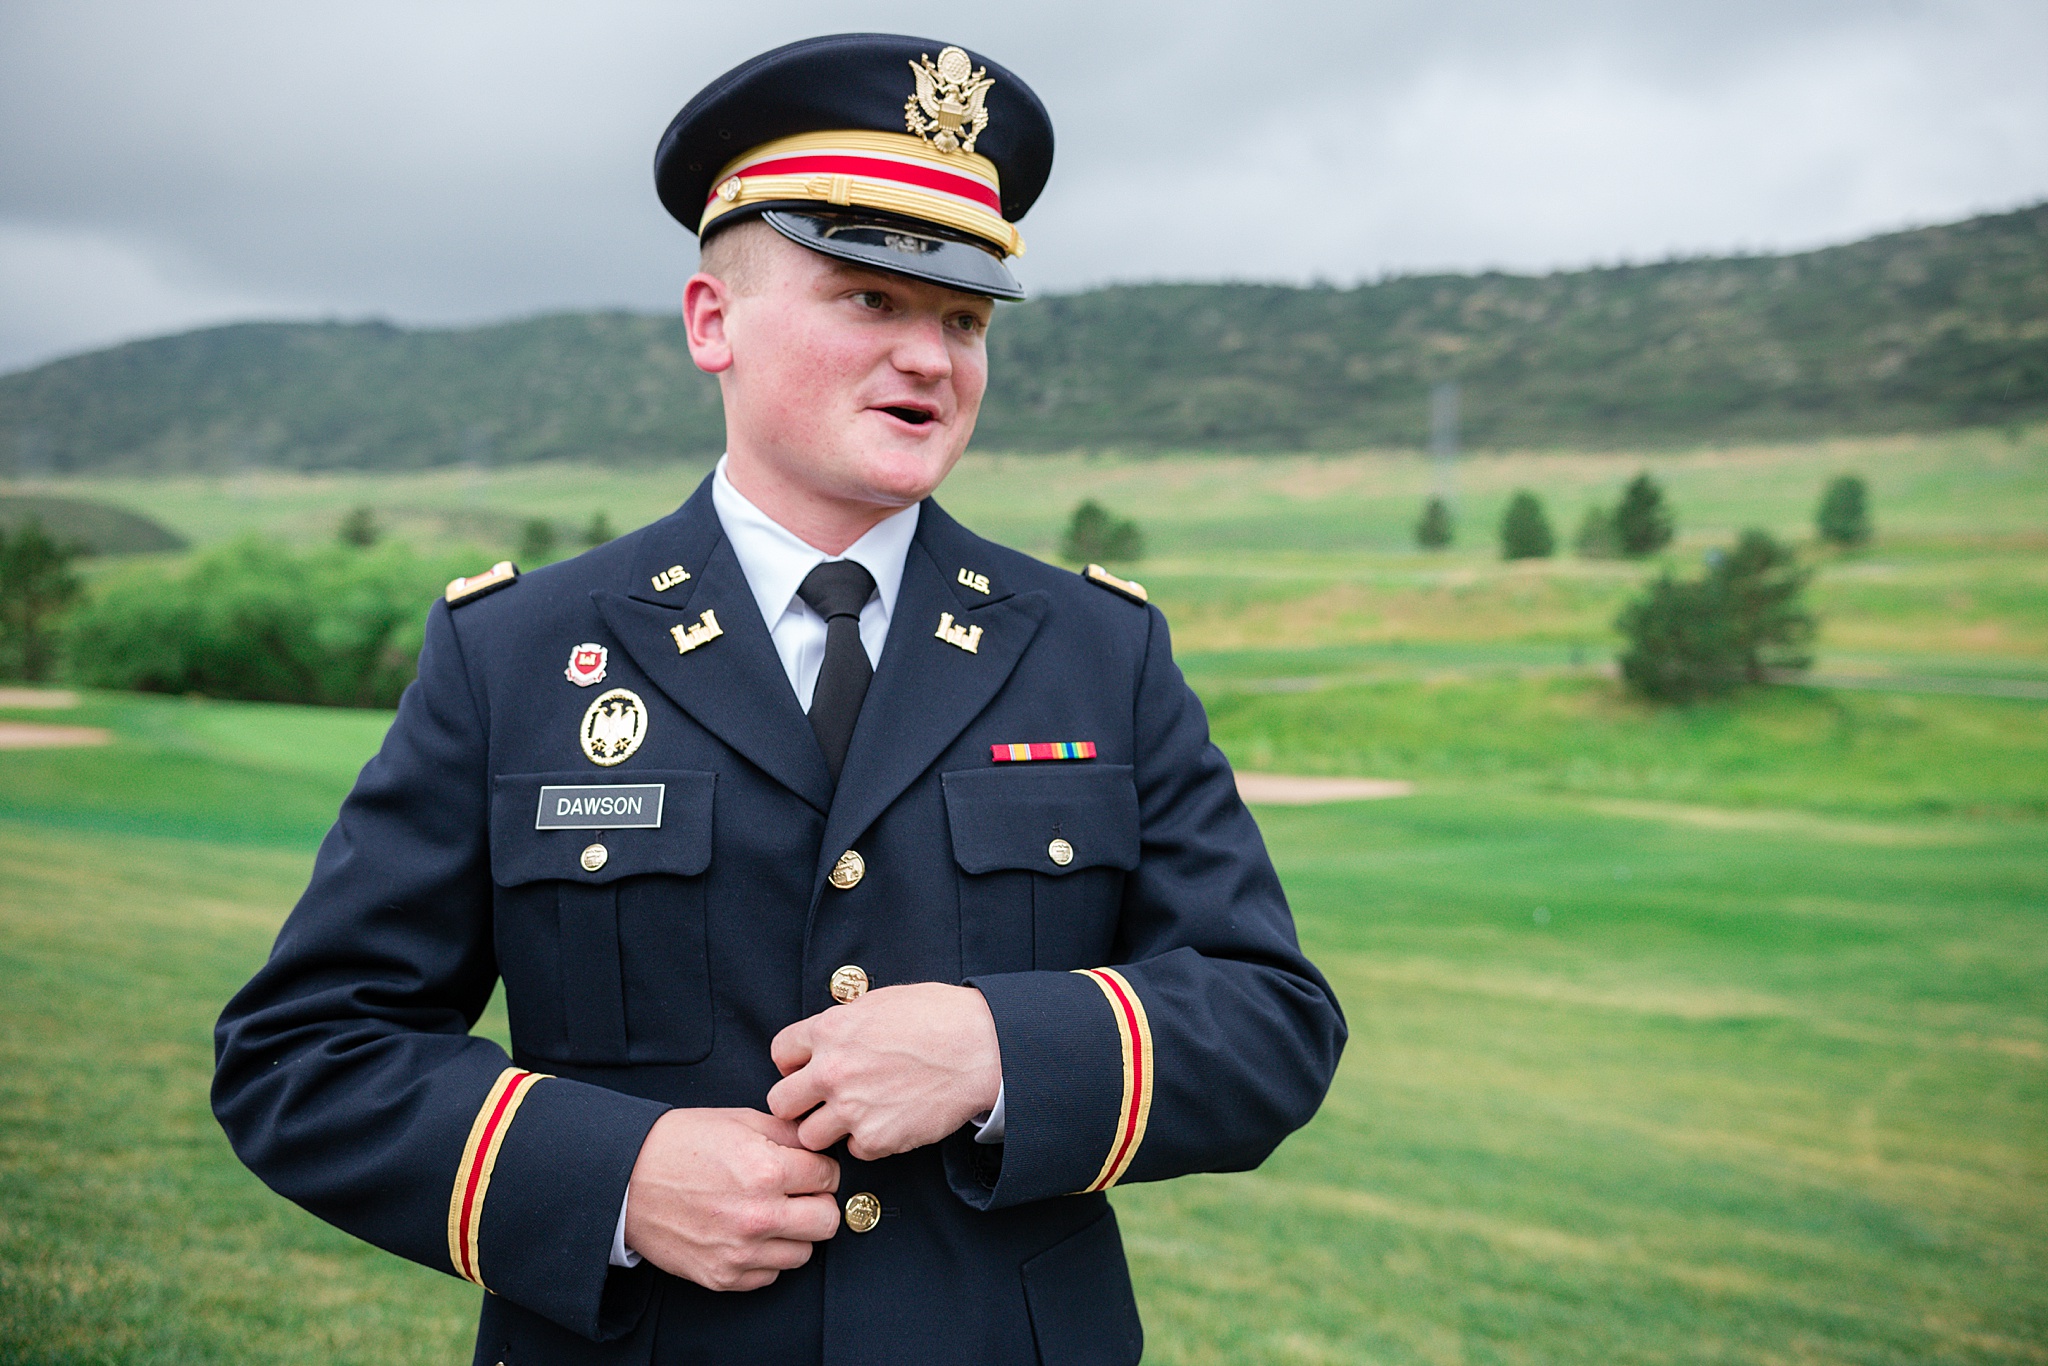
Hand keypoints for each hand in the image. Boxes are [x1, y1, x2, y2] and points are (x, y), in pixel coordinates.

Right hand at [622, 1108, 839, 1291]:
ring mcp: (740, 1252)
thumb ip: (787, 1134)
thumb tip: (819, 1147)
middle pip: (827, 1221)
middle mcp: (758, 1216)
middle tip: (799, 1194)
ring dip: (794, 1234)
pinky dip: (766, 1257)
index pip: (830, 1178)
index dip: (822, 1170)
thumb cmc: (678, 1146)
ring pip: (804, 1253)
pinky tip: (748, 1234)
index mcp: (766, 1171)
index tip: (810, 1170)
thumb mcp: (739, 1120)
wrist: (626, 1180)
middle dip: (818, 1204)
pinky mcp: (723, 1276)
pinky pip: (770, 1275)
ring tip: (770, 1214)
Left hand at [767, 982, 1001, 1160]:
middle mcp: (832, 1071)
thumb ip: (843, 1024)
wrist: (981, 1048)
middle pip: (780, 1103)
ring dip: (827, 1129)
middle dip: (798, 1103)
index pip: (780, 1054)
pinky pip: (853, 1150)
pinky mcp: (876, 1139)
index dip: (793, 1063)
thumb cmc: (939, 1017)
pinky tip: (886, 1122)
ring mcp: (852, 1109)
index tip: (807, 1070)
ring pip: (809, 1136)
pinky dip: (866, 1141)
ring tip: (854, 1116)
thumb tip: (826, 1038)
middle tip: (819, 1102)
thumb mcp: (879, 1003)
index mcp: (829, 1031)